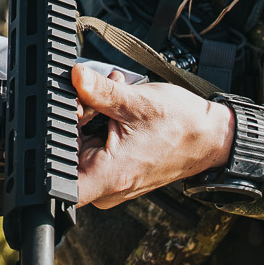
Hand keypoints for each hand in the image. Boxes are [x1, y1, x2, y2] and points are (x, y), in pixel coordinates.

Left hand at [72, 64, 235, 209]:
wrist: (211, 137)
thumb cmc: (183, 127)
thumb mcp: (136, 102)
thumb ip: (99, 91)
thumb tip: (74, 76)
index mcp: (109, 177)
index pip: (56, 180)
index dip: (52, 146)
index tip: (67, 118)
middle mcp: (107, 188)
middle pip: (65, 155)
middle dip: (75, 122)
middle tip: (95, 100)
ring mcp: (111, 182)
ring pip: (78, 149)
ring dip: (88, 121)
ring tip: (110, 101)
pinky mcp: (116, 173)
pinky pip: (93, 150)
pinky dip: (99, 128)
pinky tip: (113, 111)